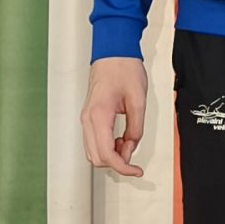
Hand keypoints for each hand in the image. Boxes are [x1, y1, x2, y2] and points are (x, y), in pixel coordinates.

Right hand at [81, 56, 148, 176]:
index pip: (107, 154)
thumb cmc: (124, 69)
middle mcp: (87, 119)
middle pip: (97, 158)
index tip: (136, 171)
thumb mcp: (138, 100)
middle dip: (117, 162)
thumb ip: (136, 128)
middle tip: (134, 154)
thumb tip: (131, 146)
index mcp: (99, 116)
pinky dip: (107, 146)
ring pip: (93, 152)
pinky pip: (94, 141)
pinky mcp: (89, 116)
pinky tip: (121, 137)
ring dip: (111, 155)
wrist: (113, 52)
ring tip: (128, 142)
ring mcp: (86, 118)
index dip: (123, 168)